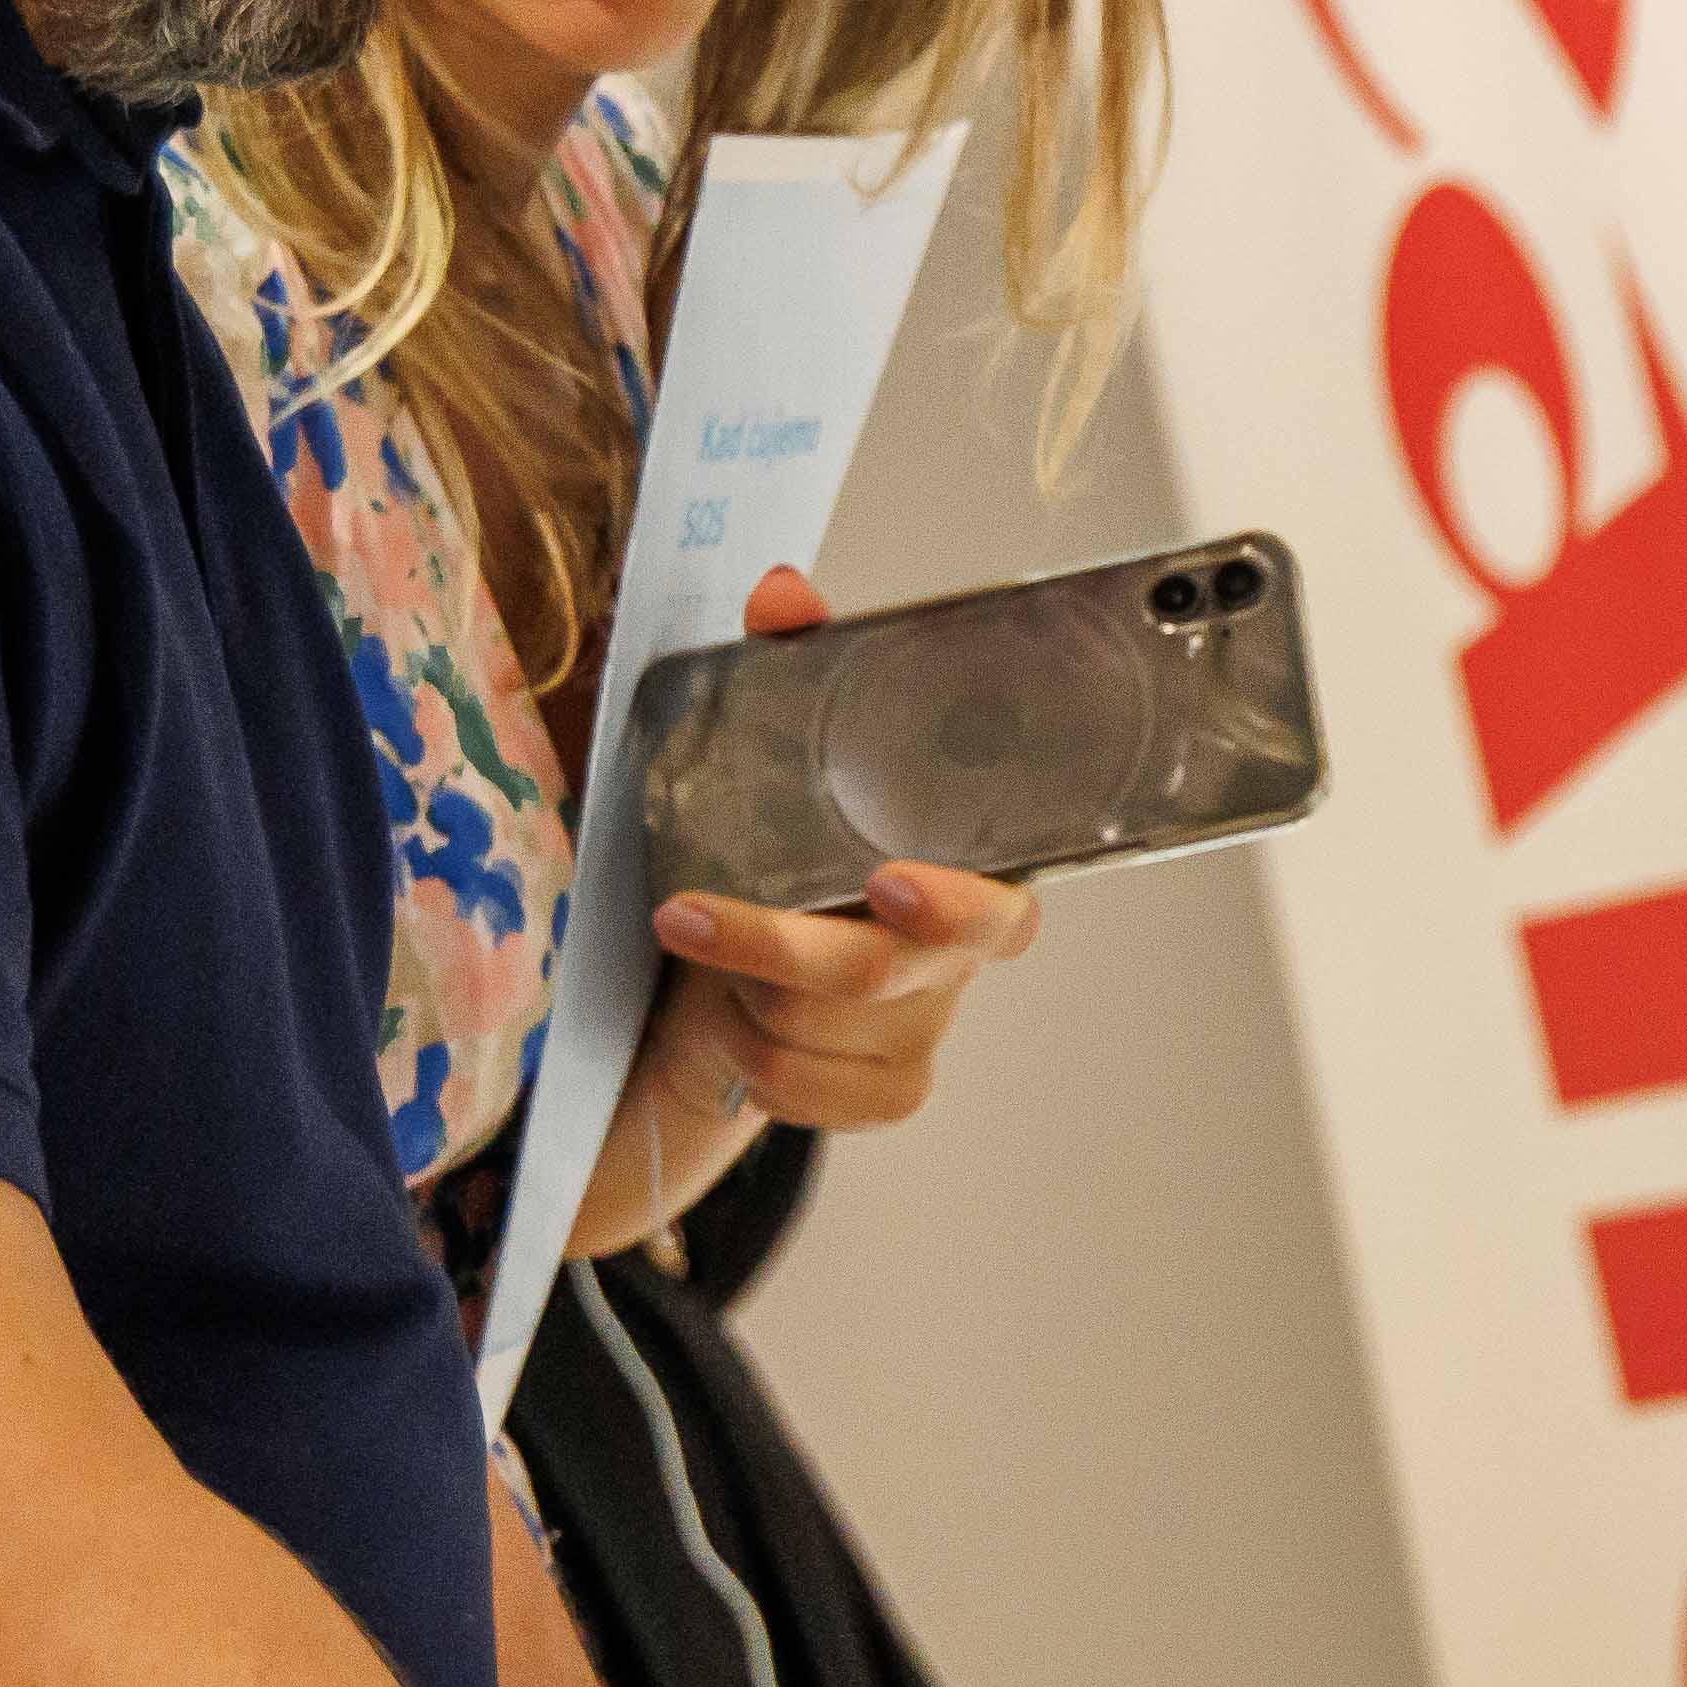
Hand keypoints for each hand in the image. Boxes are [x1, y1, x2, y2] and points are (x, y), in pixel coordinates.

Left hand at [592, 573, 1045, 1231]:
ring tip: (712, 953)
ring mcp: (924, 1032)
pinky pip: (802, 1090)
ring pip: (818, 1032)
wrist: (738, 986)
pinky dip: (751, 1058)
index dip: (953, 901)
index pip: (1001, 904)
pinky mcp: (884, 1093)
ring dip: (742, 996)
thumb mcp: (785, 763)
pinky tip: (740, 1026)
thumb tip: (784, 593)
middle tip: (685, 914)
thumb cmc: (782, 862)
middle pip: (879, 971)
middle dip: (772, 945)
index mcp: (969, 873)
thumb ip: (797, 670)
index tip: (886, 883)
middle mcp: (958, 961)